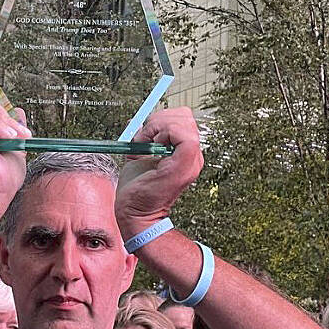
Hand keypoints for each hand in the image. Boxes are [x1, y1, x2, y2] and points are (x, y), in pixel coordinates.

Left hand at [115, 108, 202, 232]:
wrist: (135, 213)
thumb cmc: (137, 190)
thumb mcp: (140, 155)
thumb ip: (144, 137)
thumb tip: (139, 120)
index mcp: (185, 153)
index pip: (183, 119)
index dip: (162, 119)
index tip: (145, 133)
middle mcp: (193, 156)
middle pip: (185, 116)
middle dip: (159, 119)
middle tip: (144, 137)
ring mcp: (191, 160)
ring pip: (183, 120)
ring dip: (158, 126)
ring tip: (147, 144)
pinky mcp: (184, 164)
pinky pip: (182, 134)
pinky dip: (162, 132)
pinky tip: (152, 146)